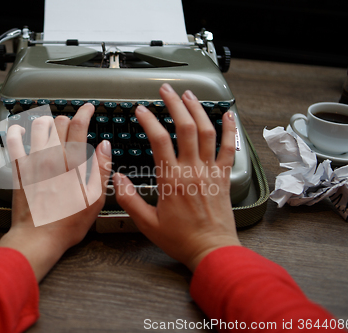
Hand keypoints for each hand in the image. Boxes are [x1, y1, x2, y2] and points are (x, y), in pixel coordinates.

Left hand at [0, 104, 111, 280]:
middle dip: (68, 118)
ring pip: (37, 128)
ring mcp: (32, 163)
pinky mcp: (18, 171)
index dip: (85, 112)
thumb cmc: (68, 224)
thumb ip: (101, 169)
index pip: (78, 126)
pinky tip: (19, 129)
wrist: (37, 239)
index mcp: (72, 164)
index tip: (89, 108)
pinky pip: (13, 143)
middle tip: (73, 123)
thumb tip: (105, 146)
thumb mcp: (95, 200)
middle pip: (58, 123)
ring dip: (47, 121)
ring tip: (52, 124)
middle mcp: (51, 158)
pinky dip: (16, 132)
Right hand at [113, 84, 240, 270]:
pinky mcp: (224, 176)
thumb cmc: (181, 238)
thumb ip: (129, 199)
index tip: (141, 109)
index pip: (159, 139)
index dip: (149, 120)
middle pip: (185, 127)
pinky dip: (230, 129)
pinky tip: (228, 114)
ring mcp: (211, 171)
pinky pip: (230, 148)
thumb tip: (117, 178)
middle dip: (174, 104)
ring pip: (207, 132)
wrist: (212, 250)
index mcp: (171, 179)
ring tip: (189, 95)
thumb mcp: (147, 223)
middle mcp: (192, 170)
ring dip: (198, 110)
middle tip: (166, 90)